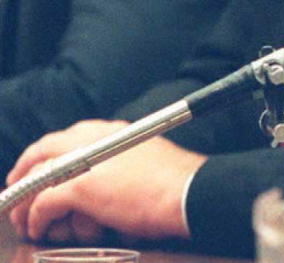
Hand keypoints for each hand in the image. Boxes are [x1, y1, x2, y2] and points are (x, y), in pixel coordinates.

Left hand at [8, 120, 204, 243]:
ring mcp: (87, 160)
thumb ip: (124, 159)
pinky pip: (42, 204)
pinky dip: (36, 219)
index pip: (69, 136)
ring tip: (24, 220)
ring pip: (38, 178)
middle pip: (45, 149)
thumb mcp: (149, 158)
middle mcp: (97, 138)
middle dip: (25, 172)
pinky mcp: (80, 187)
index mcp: (115, 130)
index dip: (49, 154)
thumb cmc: (178, 183)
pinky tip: (39, 229)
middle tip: (16, 192)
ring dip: (26, 202)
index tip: (41, 169)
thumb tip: (108, 178)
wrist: (190, 193)